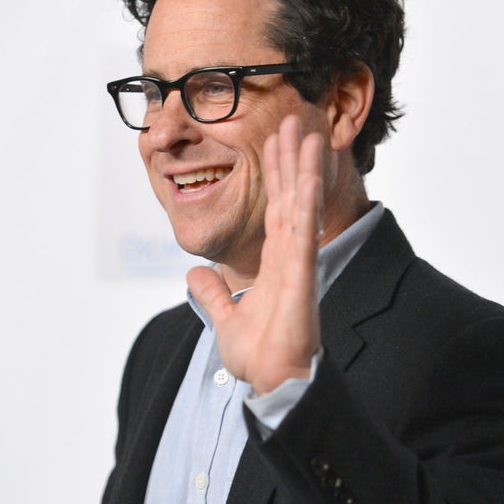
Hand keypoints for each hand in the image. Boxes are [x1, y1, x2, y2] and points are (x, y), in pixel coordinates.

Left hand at [187, 115, 323, 394]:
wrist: (271, 381)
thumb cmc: (258, 356)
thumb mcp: (226, 318)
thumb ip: (214, 294)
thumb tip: (195, 275)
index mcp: (275, 264)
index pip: (274, 210)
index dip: (274, 176)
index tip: (272, 145)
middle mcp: (290, 258)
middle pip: (289, 198)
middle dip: (288, 159)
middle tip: (291, 122)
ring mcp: (298, 264)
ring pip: (301, 206)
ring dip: (302, 168)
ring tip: (305, 133)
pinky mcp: (302, 275)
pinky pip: (305, 231)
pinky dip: (308, 200)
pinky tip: (308, 173)